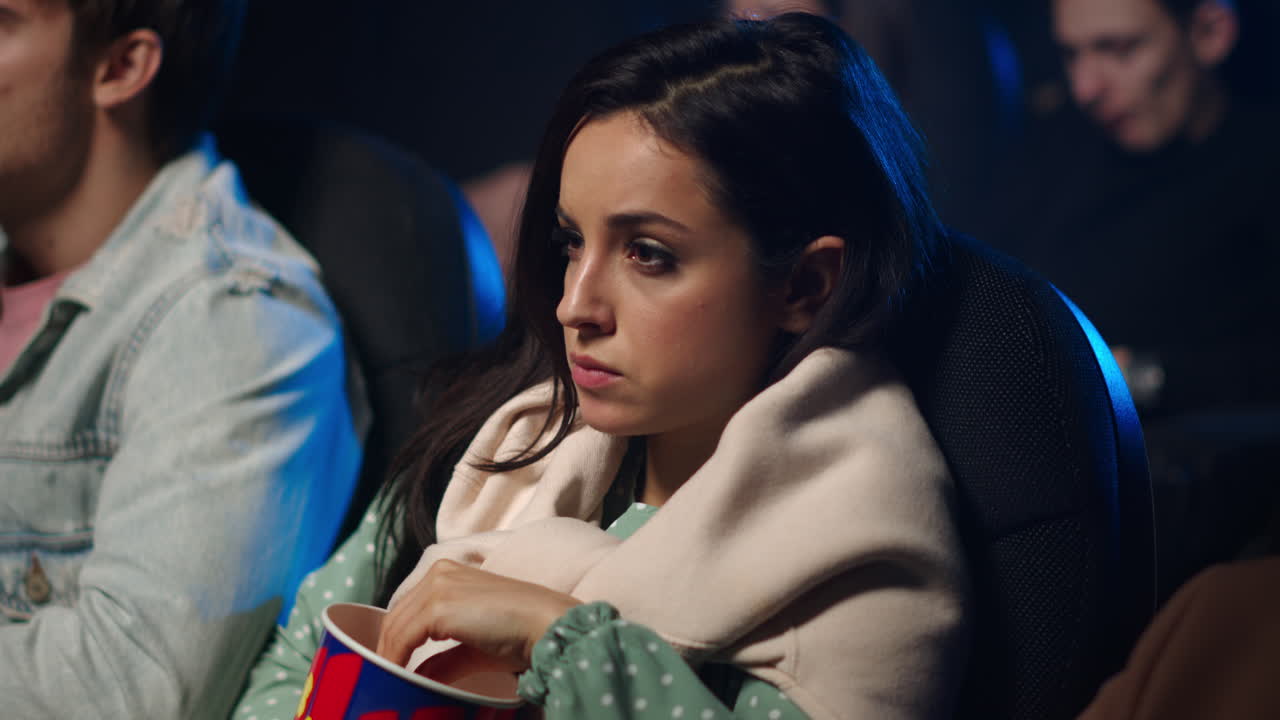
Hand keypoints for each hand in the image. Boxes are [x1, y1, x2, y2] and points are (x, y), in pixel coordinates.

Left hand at [375, 560, 579, 679]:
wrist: (545, 625)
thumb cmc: (520, 634)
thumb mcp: (473, 648)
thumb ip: (442, 660)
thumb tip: (416, 677)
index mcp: (447, 573)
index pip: (407, 610)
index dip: (394, 641)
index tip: (390, 666)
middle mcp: (438, 573)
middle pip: (396, 618)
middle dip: (386, 650)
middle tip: (382, 680)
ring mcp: (437, 587)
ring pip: (395, 628)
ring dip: (388, 658)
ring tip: (387, 684)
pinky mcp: (438, 605)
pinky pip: (402, 638)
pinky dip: (394, 660)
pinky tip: (395, 677)